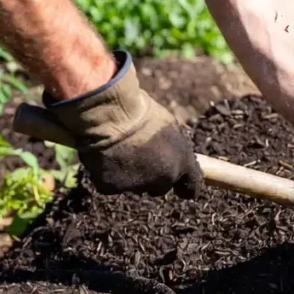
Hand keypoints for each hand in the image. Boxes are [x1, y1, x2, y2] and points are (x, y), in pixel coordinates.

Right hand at [12, 51, 203, 198]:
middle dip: (152, 175)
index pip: (193, 186)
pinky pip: (109, 184)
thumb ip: (171, 144)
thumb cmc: (133, 105)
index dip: (187, 186)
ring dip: (128, 171)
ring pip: (133, 186)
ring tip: (117, 144)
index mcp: (182, 161)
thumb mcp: (163, 121)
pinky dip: (104, 172)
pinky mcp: (111, 186)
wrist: (100, 106)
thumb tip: (180, 153)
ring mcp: (136, 184)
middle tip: (137, 152)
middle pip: (160, 188)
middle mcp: (163, 178)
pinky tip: (100, 152)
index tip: (184, 187)